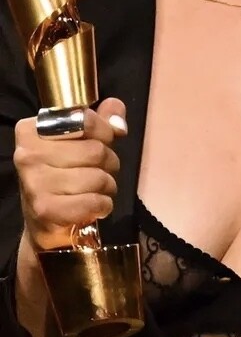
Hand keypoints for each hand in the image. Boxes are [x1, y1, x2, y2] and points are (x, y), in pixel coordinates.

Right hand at [13, 98, 126, 250]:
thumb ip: (102, 121)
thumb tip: (117, 116)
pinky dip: (103, 205)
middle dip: (110, 163)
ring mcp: (34, 182)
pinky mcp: (44, 209)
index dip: (105, 132)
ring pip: (97, 177)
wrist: (45, 220)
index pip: (85, 119)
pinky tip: (95, 205)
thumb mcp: (82, 140)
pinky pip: (93, 202)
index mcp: (32, 130)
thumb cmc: (66, 172)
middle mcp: (28, 154)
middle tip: (101, 171)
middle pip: (96, 151)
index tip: (103, 142)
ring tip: (96, 189)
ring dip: (107, 186)